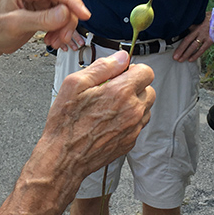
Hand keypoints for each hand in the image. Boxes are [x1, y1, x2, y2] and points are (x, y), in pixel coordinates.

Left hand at [0, 0, 90, 64]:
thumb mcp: (15, 25)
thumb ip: (41, 19)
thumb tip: (66, 14)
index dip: (72, 1)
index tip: (84, 14)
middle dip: (67, 20)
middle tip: (63, 38)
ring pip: (65, 11)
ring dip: (64, 28)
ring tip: (55, 42)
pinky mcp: (44, 10)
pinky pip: (61, 19)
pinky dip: (60, 31)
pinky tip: (51, 40)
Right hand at [39, 52, 154, 188]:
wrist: (64, 157)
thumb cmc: (66, 123)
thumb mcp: (75, 84)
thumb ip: (102, 67)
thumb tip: (120, 57)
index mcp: (120, 92)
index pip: (147, 72)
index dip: (133, 69)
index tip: (121, 73)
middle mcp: (132, 110)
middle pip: (149, 89)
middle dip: (134, 86)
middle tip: (113, 89)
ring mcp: (134, 128)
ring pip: (146, 108)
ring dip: (134, 103)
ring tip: (110, 106)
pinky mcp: (131, 142)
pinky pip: (139, 124)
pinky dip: (129, 119)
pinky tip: (109, 120)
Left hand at [172, 12, 212, 61]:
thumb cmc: (206, 20)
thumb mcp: (197, 21)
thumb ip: (190, 27)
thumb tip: (180, 32)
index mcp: (195, 26)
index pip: (186, 37)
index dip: (180, 45)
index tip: (174, 50)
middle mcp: (199, 31)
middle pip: (188, 42)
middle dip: (181, 50)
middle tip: (175, 57)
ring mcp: (205, 36)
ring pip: (194, 46)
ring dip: (187, 54)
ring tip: (181, 60)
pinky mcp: (211, 40)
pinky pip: (202, 49)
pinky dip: (196, 54)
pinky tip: (191, 59)